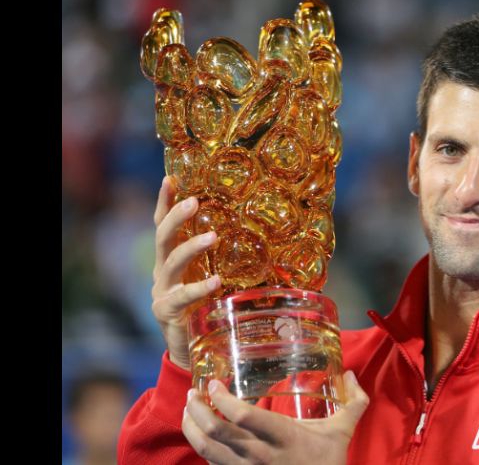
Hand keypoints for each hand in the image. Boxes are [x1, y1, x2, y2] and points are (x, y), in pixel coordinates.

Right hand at [151, 176, 220, 369]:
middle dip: (177, 216)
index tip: (171, 178)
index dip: (165, 202)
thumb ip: (226, 260)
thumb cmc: (208, 308)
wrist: (189, 350)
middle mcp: (164, 271)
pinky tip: (215, 281)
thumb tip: (266, 236)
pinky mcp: (166, 311)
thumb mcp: (213, 277)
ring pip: (172, 262)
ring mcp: (162, 290)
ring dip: (192, 247)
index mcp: (172, 258)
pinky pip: (181, 296)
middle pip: (163, 236)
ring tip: (213, 237)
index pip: (164, 224)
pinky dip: (198, 288)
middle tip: (195, 201)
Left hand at [183, 371, 369, 464]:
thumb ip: (353, 403)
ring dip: (191, 427)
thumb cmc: (327, 463)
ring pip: (206, 450)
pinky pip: (212, 464)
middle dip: (197, 409)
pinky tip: (201, 434)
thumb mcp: (341, 433)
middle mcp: (259, 455)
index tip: (214, 384)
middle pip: (216, 432)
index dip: (221, 398)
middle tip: (193, 393)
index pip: (242, 416)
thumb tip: (353, 376)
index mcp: (283, 437)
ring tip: (189, 410)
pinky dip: (201, 446)